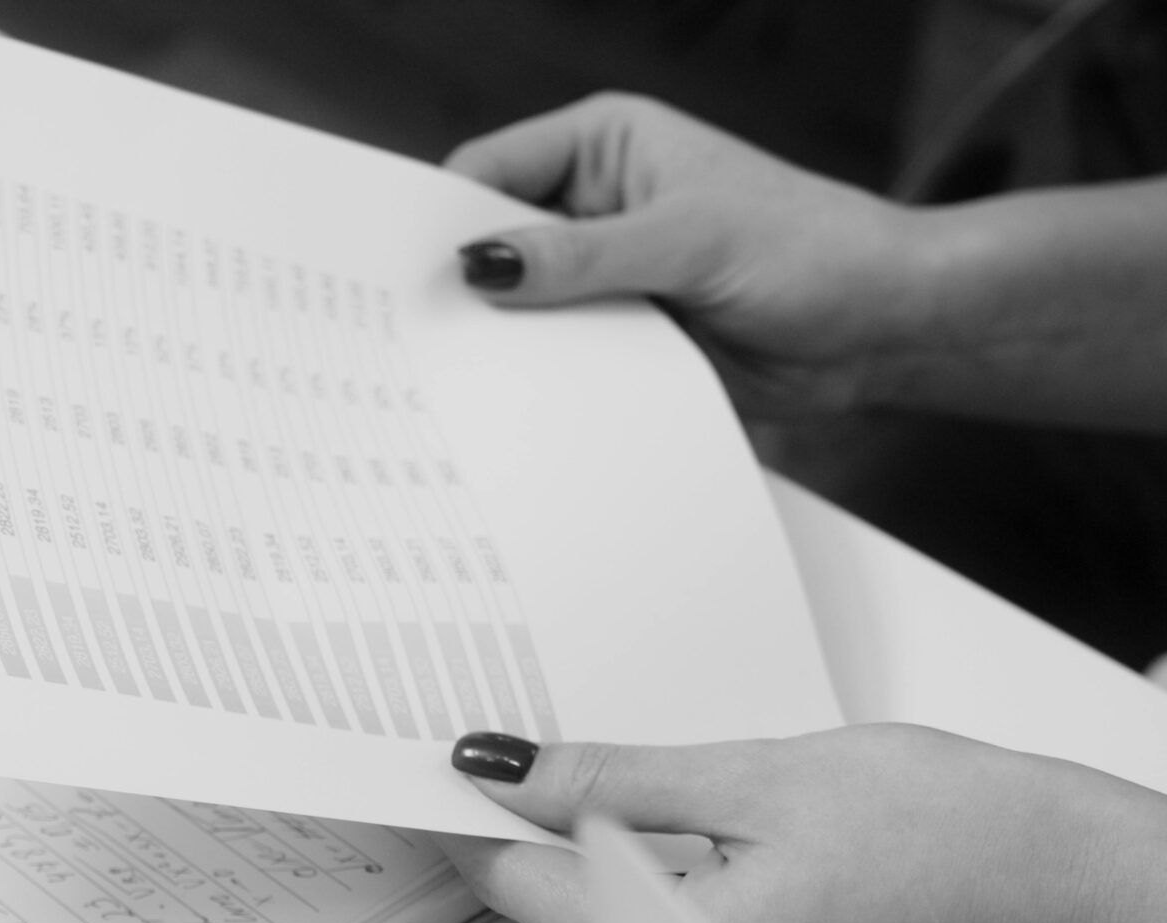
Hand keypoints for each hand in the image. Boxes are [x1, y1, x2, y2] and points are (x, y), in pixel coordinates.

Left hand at [435, 724, 1166, 922]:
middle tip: (444, 747)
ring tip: (513, 762)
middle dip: (492, 830)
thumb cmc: (948, 833)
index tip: (396, 769)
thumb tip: (504, 772)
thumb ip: (615, 780)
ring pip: (596, 912)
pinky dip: (616, 860)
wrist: (1069, 877)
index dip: (449, 822)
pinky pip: (653, 917)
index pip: (516, 887)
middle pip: (546, 907)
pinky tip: (604, 805)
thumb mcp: (755, 777)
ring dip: (551, 844)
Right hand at [444, 94, 923, 415]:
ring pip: (522, 311)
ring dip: (505, 345)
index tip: (402, 277)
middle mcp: (594, 208)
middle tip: (417, 340)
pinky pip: (561, 360)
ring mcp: (606, 276)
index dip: (442, 220)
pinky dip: (543, 383)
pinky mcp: (623, 337)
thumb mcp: (687, 241)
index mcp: (601, 148)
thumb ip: (580, 256)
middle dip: (465, 289)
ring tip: (458, 384)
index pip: (486, 172)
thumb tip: (481, 263)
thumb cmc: (812, 249)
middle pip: (493, 245)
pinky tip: (518, 407)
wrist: (886, 325)